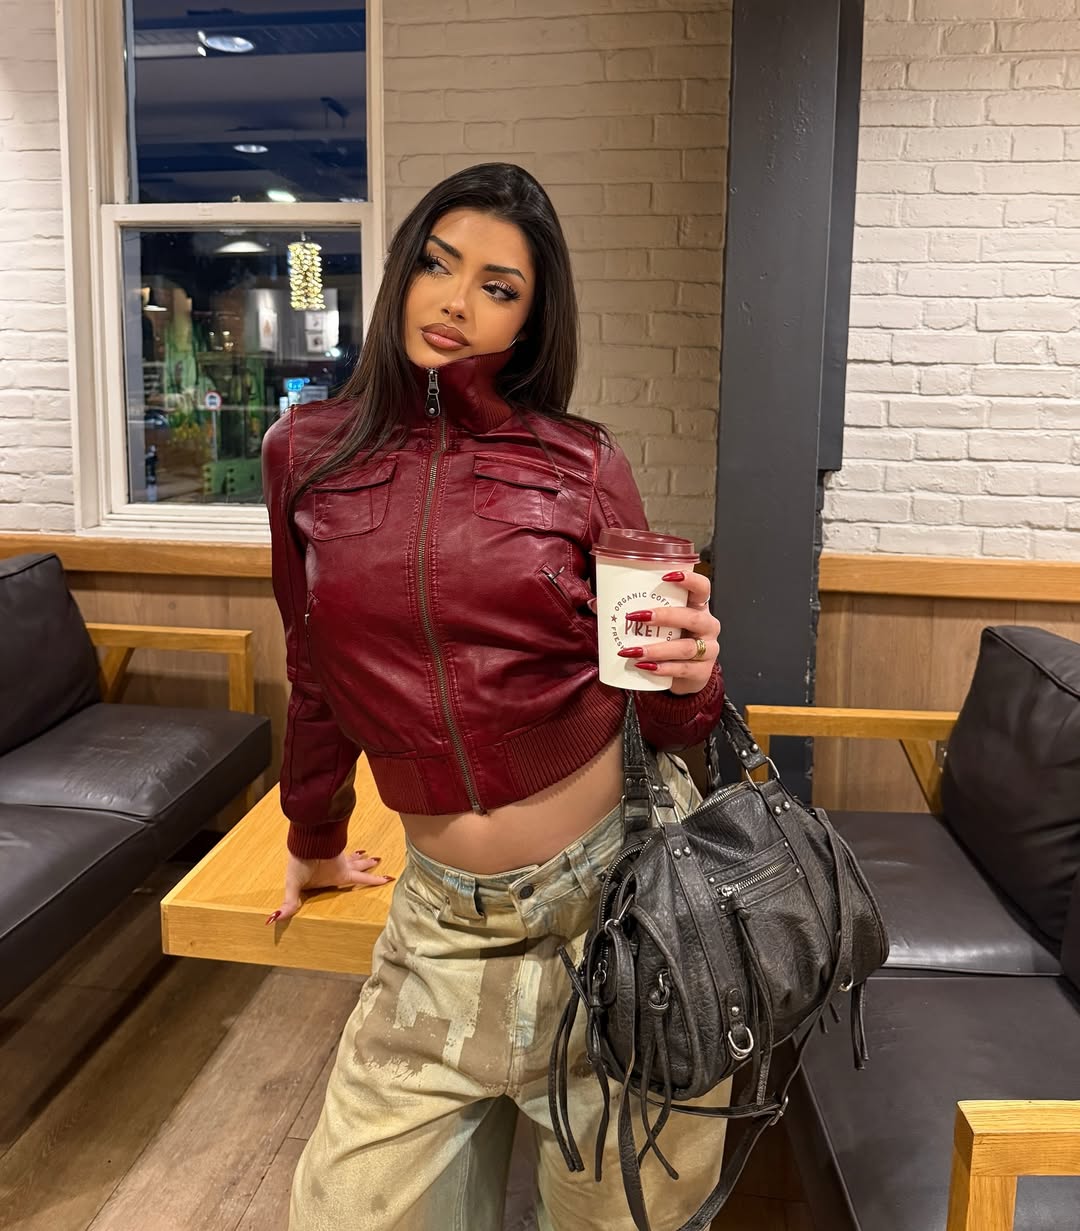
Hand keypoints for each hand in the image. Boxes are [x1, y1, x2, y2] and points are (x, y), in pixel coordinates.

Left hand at [266, 849, 392, 923]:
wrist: (304, 835)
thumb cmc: (301, 859)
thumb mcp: (294, 883)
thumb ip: (288, 902)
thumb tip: (274, 919)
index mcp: (339, 875)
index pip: (361, 880)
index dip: (375, 880)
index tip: (388, 878)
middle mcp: (341, 864)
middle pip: (359, 865)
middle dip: (368, 865)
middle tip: (378, 860)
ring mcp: (337, 853)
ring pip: (351, 855)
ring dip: (359, 856)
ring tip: (366, 853)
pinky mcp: (331, 844)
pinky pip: (342, 848)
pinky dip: (347, 850)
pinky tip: (344, 847)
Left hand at [587, 569, 720, 695]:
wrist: (685, 677)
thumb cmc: (670, 642)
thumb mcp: (658, 625)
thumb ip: (633, 612)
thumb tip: (596, 603)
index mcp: (697, 607)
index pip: (702, 587)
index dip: (689, 579)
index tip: (666, 577)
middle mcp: (707, 626)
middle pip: (693, 617)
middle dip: (665, 616)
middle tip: (636, 616)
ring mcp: (708, 650)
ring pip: (685, 647)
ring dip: (657, 648)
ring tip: (633, 650)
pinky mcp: (701, 672)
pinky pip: (683, 669)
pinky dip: (662, 668)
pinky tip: (644, 667)